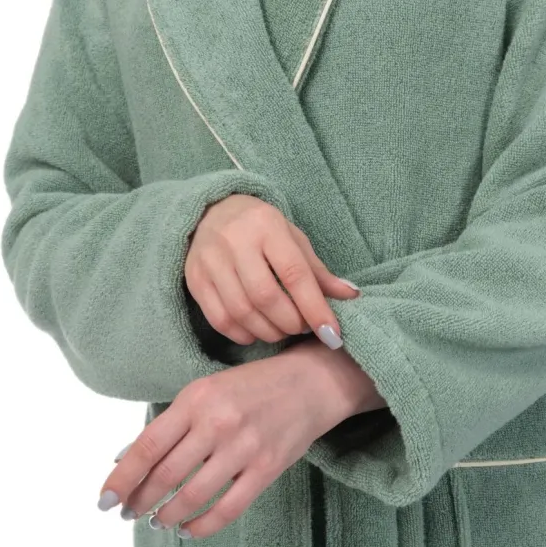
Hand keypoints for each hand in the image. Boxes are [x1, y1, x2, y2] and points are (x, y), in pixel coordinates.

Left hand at [97, 340, 384, 537]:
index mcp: (197, 398)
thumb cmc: (253, 385)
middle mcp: (217, 423)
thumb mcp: (208, 389)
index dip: (122, 478)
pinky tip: (189, 529)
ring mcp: (244, 447)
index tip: (104, 501)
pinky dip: (202, 525)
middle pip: (166, 475)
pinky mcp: (267, 468)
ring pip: (192, 496)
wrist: (311, 382)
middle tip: (129, 513)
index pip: (148, 446)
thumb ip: (172, 422)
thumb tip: (129, 458)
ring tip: (158, 521)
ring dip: (167, 515)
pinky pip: (228, 509)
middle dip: (140, 500)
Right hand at [185, 194, 359, 347]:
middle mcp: (234, 241)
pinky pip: (220, 319)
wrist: (211, 212)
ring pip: (242, 312)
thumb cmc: (261, 229)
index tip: (332, 333)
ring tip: (281, 330)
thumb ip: (318, 272)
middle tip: (300, 327)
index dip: (315, 308)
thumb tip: (351, 296)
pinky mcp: (194, 279)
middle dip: (290, 322)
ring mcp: (210, 261)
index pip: (295, 274)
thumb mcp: (293, 240)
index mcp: (266, 226)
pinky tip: (257, 331)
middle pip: (266, 297)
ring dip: (269, 331)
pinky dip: (243, 334)